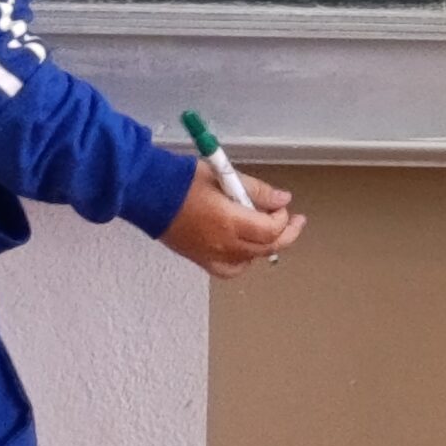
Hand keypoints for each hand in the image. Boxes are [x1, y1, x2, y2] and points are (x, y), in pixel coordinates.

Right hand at [160, 174, 302, 277]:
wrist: (150, 195)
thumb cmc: (184, 181)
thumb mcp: (225, 176)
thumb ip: (257, 190)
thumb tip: (283, 199)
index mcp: (230, 221)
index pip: (270, 230)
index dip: (283, 220)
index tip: (283, 206)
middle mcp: (224, 244)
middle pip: (266, 248)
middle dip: (285, 234)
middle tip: (295, 221)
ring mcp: (212, 255)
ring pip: (251, 260)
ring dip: (265, 246)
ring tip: (270, 231)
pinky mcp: (201, 259)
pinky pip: (231, 269)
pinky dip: (244, 261)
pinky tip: (246, 249)